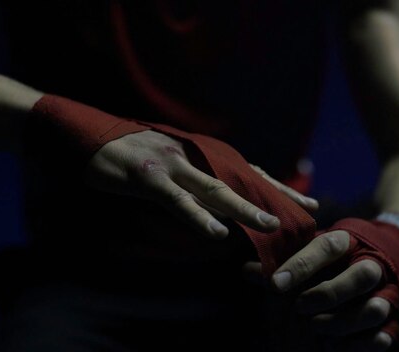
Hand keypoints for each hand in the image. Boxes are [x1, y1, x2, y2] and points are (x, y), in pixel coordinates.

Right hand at [84, 130, 317, 238]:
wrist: (89, 136)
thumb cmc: (132, 156)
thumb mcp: (171, 165)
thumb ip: (197, 181)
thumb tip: (221, 210)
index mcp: (202, 155)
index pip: (250, 172)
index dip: (280, 188)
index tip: (308, 202)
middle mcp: (195, 157)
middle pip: (242, 178)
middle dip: (275, 197)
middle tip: (306, 212)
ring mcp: (173, 165)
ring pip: (215, 189)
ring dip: (243, 208)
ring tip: (269, 225)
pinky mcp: (149, 177)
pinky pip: (178, 200)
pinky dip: (198, 217)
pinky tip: (216, 233)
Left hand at [244, 230, 392, 350]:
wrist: (385, 258)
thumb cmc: (334, 261)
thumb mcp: (309, 257)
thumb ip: (283, 265)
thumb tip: (248, 270)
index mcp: (349, 242)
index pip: (327, 246)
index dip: (302, 264)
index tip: (276, 283)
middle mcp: (373, 263)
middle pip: (362, 275)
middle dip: (328, 294)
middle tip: (300, 307)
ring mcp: (389, 290)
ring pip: (375, 306)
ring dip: (343, 322)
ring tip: (317, 329)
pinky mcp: (396, 318)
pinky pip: (384, 334)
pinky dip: (361, 344)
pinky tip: (336, 343)